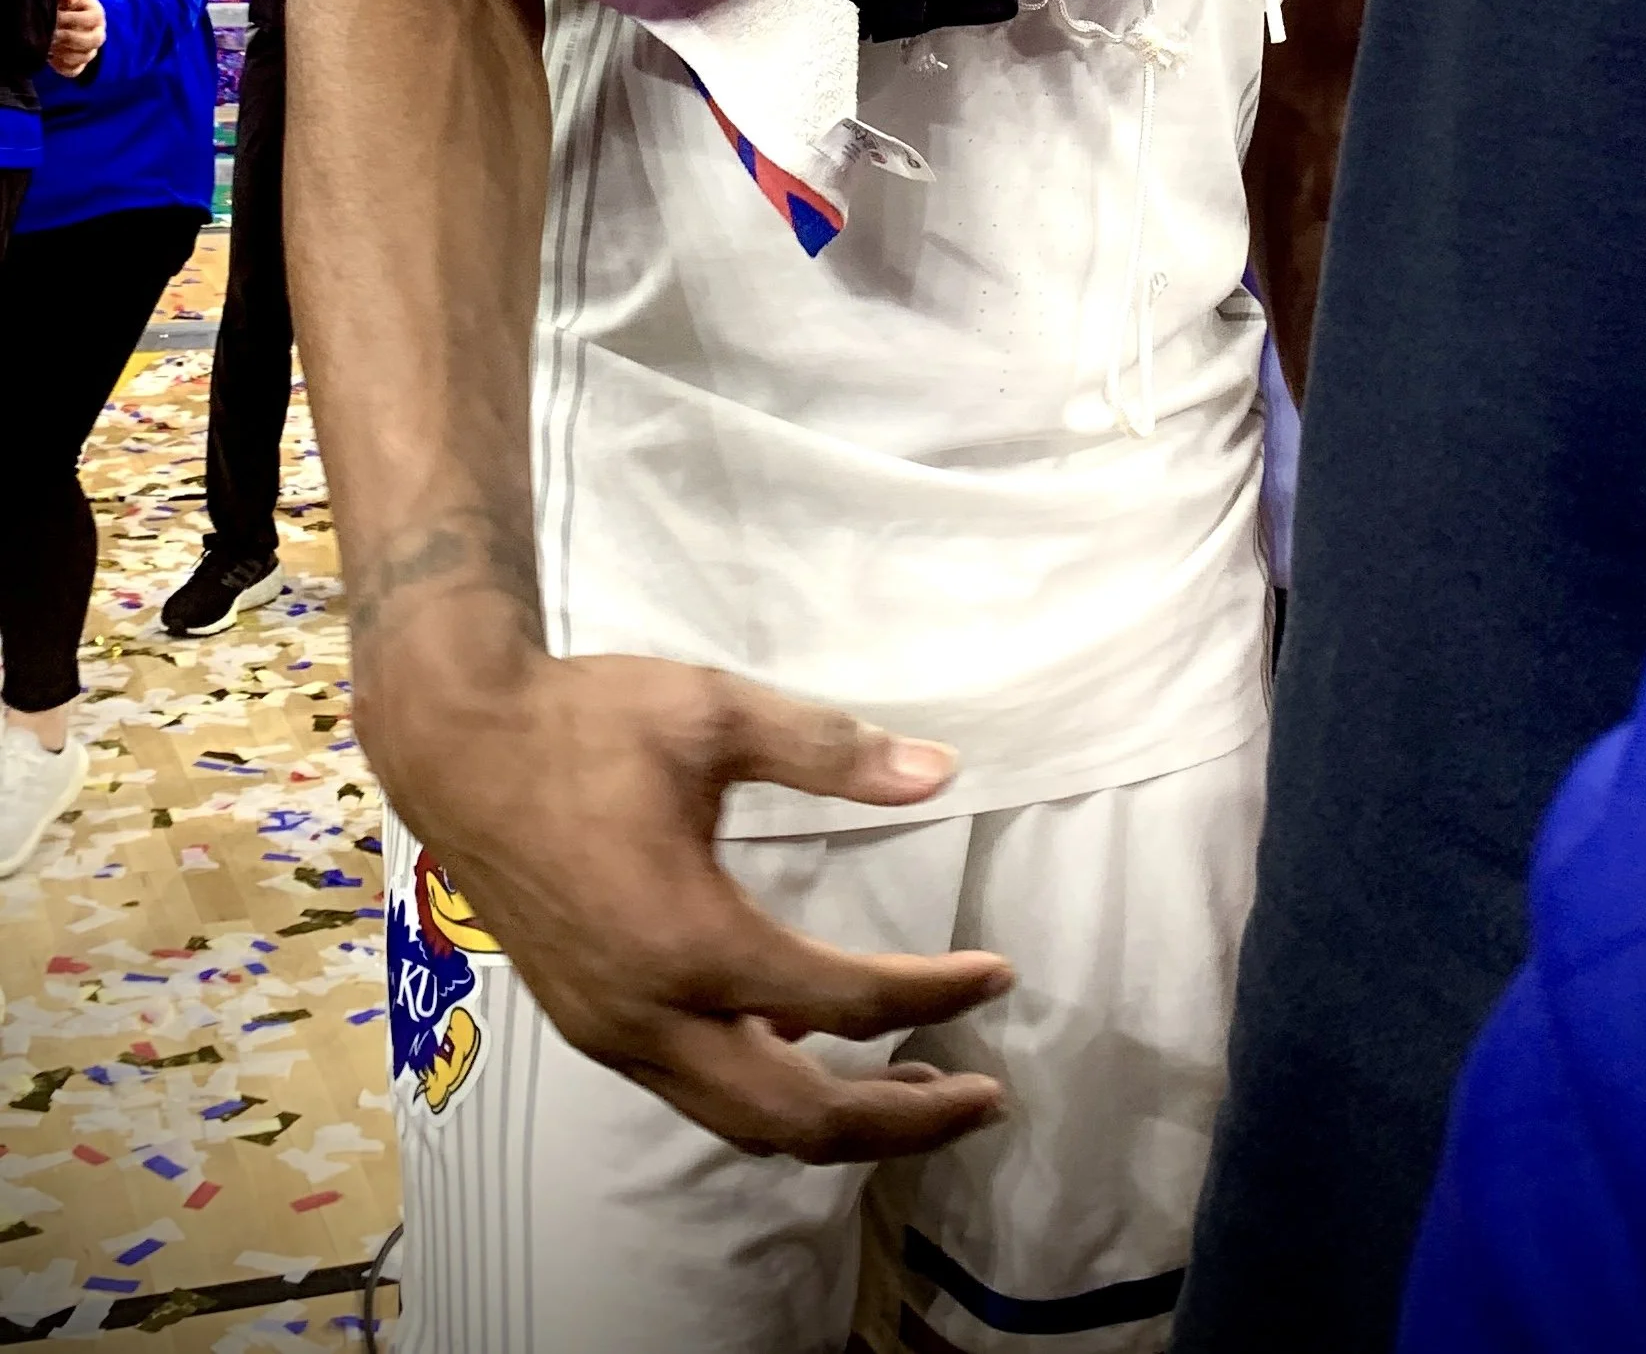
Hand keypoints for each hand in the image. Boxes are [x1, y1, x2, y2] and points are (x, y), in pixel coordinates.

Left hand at [46, 0, 106, 77]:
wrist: (66, 19)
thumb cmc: (66, 6)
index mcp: (97, 15)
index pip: (90, 20)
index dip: (71, 19)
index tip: (55, 16)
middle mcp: (99, 34)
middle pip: (93, 41)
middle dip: (69, 37)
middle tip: (52, 34)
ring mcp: (91, 51)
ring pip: (84, 57)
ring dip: (64, 52)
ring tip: (49, 45)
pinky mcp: (80, 64)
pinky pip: (74, 71)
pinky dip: (61, 66)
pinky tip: (50, 57)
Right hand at [368, 645, 1012, 1161]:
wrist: (457, 744)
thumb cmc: (585, 722)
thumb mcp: (714, 714)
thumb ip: (829, 749)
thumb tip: (940, 769)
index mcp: (690, 940)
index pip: (841, 1001)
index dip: (932, 993)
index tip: (996, 972)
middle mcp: (649, 1014)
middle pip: (795, 1118)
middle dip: (897, 1122)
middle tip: (981, 1100)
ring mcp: (611, 1032)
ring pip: (740, 1123)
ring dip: (834, 1123)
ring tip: (915, 1097)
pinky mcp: (590, 1025)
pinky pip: (695, 1093)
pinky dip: (769, 1096)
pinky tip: (810, 1056)